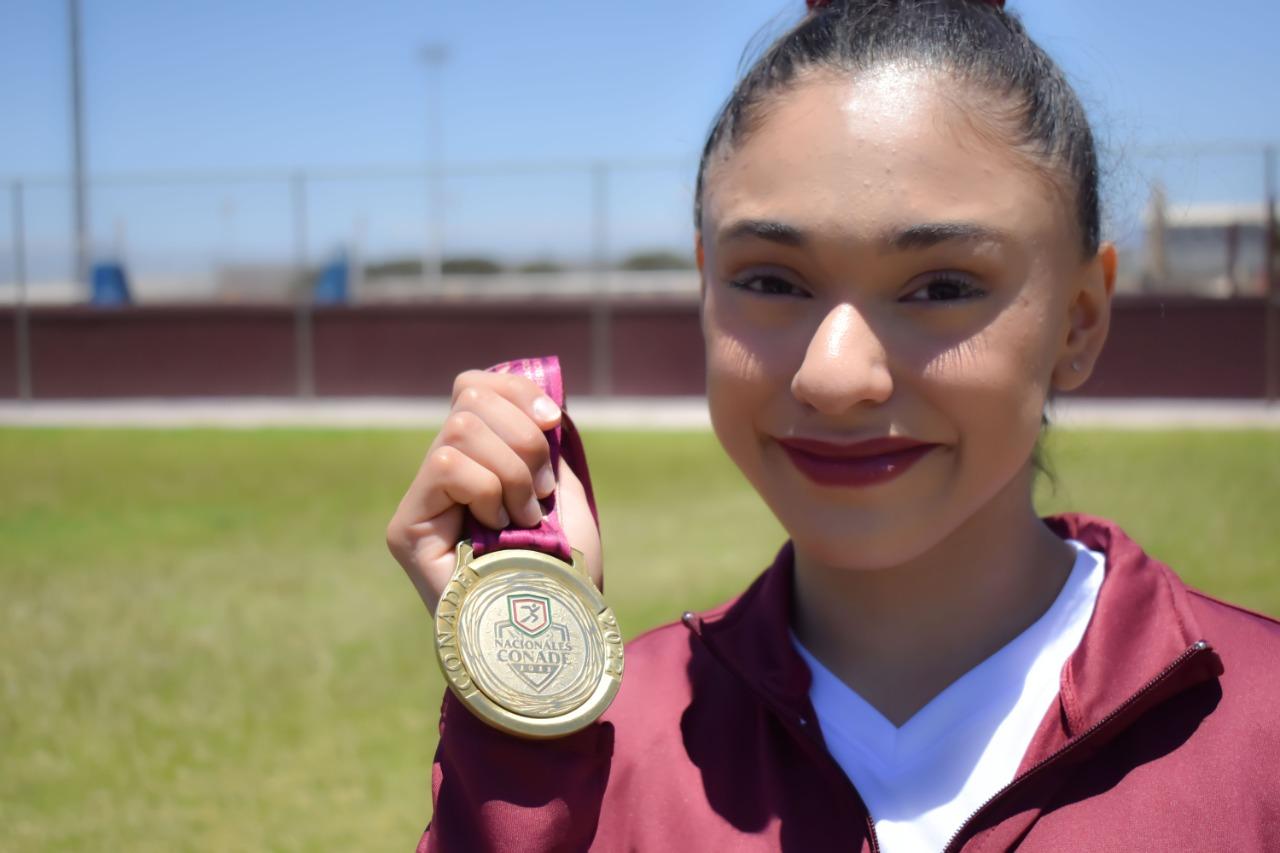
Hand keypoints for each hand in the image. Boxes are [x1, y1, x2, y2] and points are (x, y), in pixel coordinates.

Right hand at [386, 369, 602, 614]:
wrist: (560, 626)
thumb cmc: (565, 568)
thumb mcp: (560, 488)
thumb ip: (539, 441)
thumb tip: (536, 399)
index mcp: (478, 457)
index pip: (474, 385)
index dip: (516, 390)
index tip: (554, 421)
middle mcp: (442, 474)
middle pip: (469, 398)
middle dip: (524, 441)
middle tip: (542, 495)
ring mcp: (420, 501)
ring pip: (459, 429)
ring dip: (512, 473)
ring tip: (524, 519)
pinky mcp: (406, 528)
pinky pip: (447, 465)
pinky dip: (488, 490)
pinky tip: (498, 530)